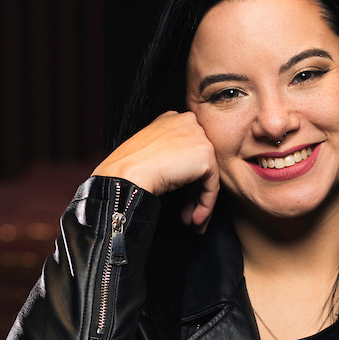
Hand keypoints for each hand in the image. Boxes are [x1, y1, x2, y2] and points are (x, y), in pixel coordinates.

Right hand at [93, 111, 219, 232]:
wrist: (126, 174)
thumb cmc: (130, 167)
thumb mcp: (151, 150)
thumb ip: (171, 153)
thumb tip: (185, 174)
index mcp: (173, 119)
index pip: (188, 150)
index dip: (186, 176)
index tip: (181, 196)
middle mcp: (189, 123)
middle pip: (200, 163)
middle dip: (195, 192)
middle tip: (189, 213)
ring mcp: (199, 137)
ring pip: (208, 176)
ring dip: (201, 202)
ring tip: (192, 221)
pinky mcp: (206, 155)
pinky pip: (212, 185)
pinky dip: (206, 204)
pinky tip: (196, 218)